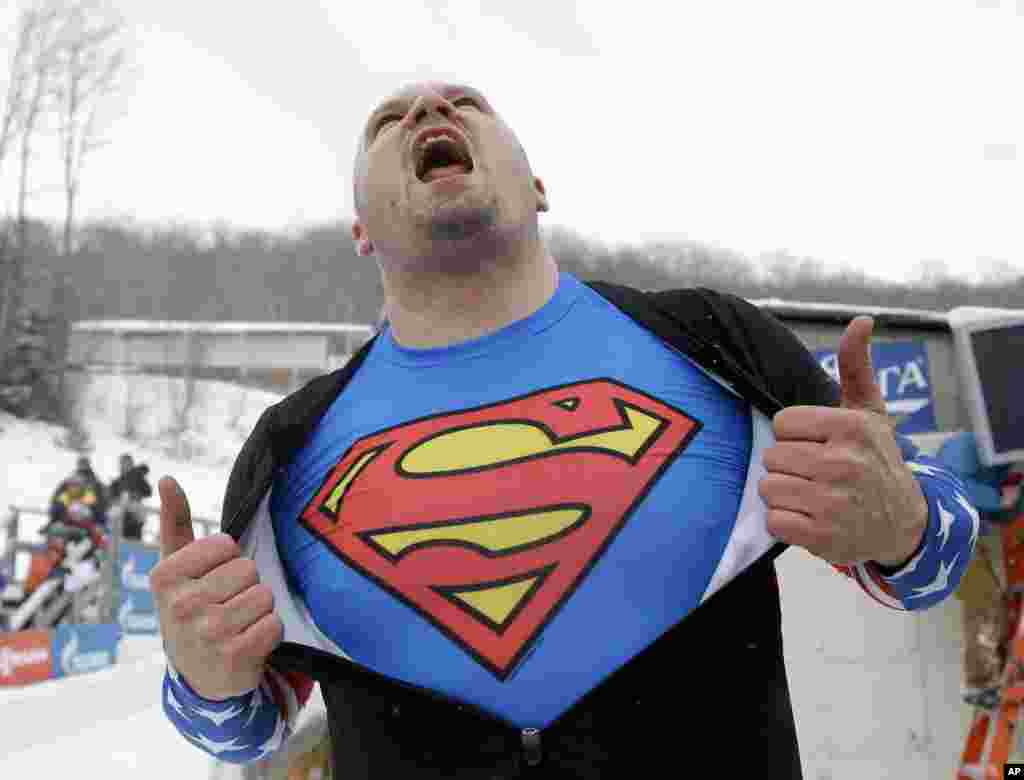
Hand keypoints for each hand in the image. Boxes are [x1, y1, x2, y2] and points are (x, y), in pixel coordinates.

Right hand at [150, 476, 282, 699]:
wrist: (198, 675)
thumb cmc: (191, 608)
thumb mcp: (176, 568)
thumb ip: (175, 522)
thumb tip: (167, 478)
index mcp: (165, 577)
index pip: (227, 544)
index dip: (228, 560)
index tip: (211, 580)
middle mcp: (182, 605)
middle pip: (248, 569)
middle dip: (245, 585)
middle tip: (226, 604)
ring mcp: (207, 633)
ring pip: (264, 595)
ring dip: (259, 608)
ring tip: (238, 622)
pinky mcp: (234, 656)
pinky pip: (275, 624)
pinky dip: (269, 631)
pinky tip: (248, 641)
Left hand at [758, 316, 927, 566]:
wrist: (904, 523)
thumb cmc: (877, 460)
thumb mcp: (870, 413)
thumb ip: (856, 366)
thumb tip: (861, 321)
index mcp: (851, 428)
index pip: (783, 423)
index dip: (794, 435)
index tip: (816, 444)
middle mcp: (843, 463)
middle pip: (772, 456)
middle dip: (787, 464)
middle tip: (814, 472)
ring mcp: (832, 502)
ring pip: (768, 488)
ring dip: (783, 494)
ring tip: (810, 494)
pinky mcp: (822, 536)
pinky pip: (775, 521)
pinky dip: (786, 522)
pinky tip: (810, 518)